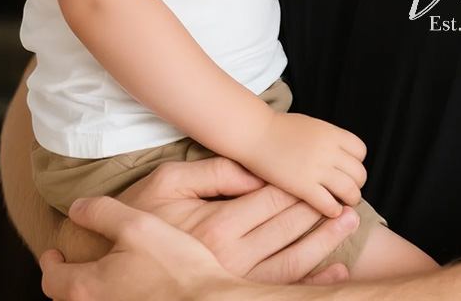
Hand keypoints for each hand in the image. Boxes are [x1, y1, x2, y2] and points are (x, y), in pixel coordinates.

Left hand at [40, 195, 240, 300]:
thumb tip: (76, 208)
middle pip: (67, 298)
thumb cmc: (173, 266)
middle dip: (66, 281)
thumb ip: (102, 212)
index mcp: (86, 287)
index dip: (51, 262)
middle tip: (72, 266)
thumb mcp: (137, 225)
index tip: (54, 254)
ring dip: (87, 293)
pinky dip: (109, 298)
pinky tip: (126, 290)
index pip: (52, 278)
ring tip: (98, 278)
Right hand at [116, 156, 356, 283]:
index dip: (296, 186)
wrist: (110, 261)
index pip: (268, 201)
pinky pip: (280, 290)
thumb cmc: (141, 215)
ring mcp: (233, 282)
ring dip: (323, 245)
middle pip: (286, 231)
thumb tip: (254, 171)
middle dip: (318, 212)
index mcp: (216, 228)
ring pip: (290, 264)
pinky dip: (311, 283)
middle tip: (349, 200)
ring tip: (348, 224)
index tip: (319, 174)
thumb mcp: (171, 181)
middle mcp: (229, 260)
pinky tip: (334, 272)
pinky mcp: (233, 295)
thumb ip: (215, 173)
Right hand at [239, 112, 365, 217]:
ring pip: (350, 191)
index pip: (361, 151)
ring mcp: (318, 169)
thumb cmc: (279, 129)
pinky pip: (330, 205)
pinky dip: (333, 210)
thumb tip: (342, 157)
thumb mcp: (311, 126)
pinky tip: (327, 210)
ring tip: (340, 202)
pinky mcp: (304, 187)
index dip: (356, 162)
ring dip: (348, 199)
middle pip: (360, 174)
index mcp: (332, 133)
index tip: (346, 169)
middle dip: (355, 184)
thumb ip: (329, 140)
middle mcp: (329, 150)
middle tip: (345, 189)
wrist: (255, 134)